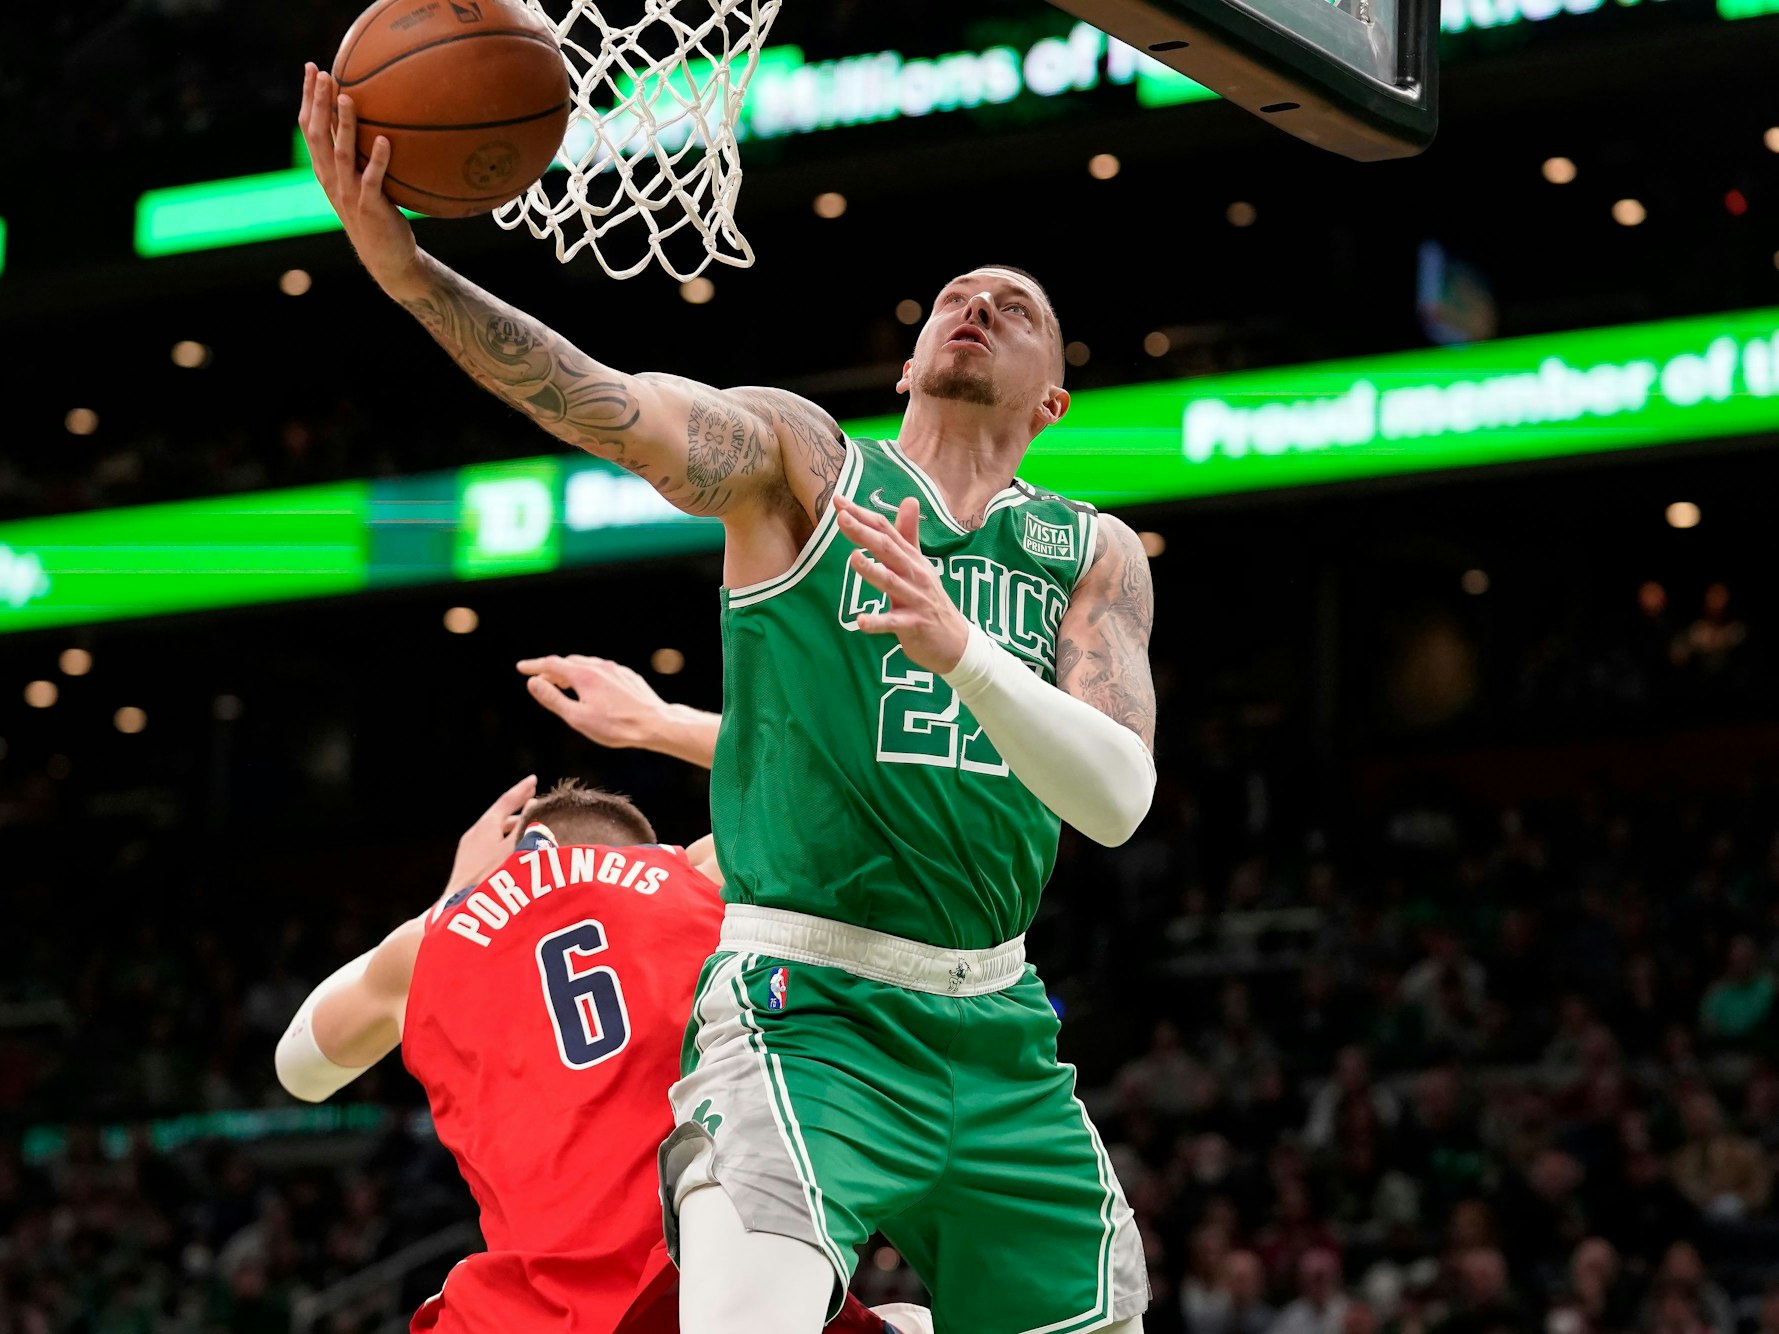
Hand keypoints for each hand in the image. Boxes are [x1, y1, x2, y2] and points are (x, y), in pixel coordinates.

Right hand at [297, 62, 422, 294]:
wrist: (387, 257)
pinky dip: (377, 159)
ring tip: (348, 98)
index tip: (312, 68)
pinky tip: (383, 139)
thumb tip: (375, 119)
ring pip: (341, 154)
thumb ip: (359, 155)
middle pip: (317, 135)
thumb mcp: (362, 181)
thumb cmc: (378, 215)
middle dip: (318, 103)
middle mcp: (331, 180)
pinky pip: (373, 179)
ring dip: (343, 125)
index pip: (309, 128)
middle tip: (323, 74)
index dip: (309, 98)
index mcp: (325, 171)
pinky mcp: (370, 207)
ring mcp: (349, 194)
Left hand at [447, 773, 536, 889]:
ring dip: (514, 832)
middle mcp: (474, 836)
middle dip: (520, 812)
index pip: (506, 802)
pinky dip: (507, 846)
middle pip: (501, 818)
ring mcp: (469, 854)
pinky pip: (492, 849)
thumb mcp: (515, 850)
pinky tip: (516, 858)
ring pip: (496, 836)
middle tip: (537, 807)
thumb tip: (534, 807)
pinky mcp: (469, 871)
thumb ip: (526, 829)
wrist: (456, 913)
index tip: (534, 780)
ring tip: (532, 834)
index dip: (521, 790)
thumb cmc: (491, 879)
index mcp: (485, 827)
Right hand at [517, 654, 670, 749]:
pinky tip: (590, 686)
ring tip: (562, 682)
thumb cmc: (615, 726)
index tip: (521, 668)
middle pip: (568, 662)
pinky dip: (588, 674)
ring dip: (570, 671)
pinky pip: (602, 669)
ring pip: (586, 664)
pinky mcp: (628, 676)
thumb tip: (532, 682)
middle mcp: (599, 666)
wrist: (655, 724)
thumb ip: (552, 698)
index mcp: (584, 675)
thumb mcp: (577, 717)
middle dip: (551, 669)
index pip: (551, 664)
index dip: (534, 665)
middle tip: (540, 678)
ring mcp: (616, 669)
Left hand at [834, 494, 969, 672]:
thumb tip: (910, 499)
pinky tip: (861, 621)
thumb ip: (909, 534)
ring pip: (892, 582)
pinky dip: (878, 622)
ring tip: (853, 558)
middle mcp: (915, 574)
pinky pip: (894, 623)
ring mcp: (916, 599)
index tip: (839, 501)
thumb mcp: (920, 564)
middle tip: (842, 518)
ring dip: (873, 571)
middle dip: (865, 533)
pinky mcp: (915, 625)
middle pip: (888, 550)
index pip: (886, 531)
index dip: (863, 516)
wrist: (956, 641)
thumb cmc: (930, 600)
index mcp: (912, 558)